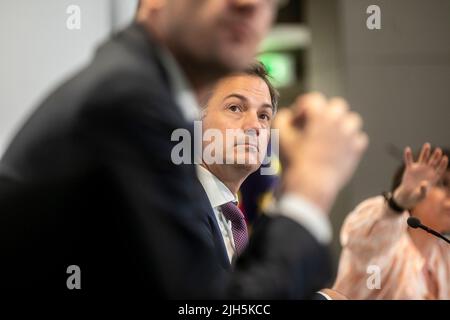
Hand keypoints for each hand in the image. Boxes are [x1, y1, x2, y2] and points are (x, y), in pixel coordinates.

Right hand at [273, 92, 367, 212]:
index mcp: (320, 114)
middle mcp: (338, 120)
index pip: (313, 99)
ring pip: (351, 120)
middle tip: (315, 127)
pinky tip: (337, 150)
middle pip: (336, 106)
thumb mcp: (279, 135)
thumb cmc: (293, 159)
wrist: (310, 185)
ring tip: (329, 137)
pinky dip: (349, 142)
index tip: (297, 120)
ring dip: (341, 125)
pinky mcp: (356, 150)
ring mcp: (350, 135)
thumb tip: (289, 115)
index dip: (302, 108)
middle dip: (325, 113)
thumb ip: (282, 117)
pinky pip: (358, 139)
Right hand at [393, 143, 447, 208]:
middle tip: (438, 150)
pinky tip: (407, 149)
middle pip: (433, 162)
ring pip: (423, 158)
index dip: (442, 164)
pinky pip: (409, 161)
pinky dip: (408, 155)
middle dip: (436, 156)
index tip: (445, 158)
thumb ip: (424, 190)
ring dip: (425, 152)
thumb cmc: (417, 196)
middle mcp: (427, 171)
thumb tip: (423, 183)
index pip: (440, 169)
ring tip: (427, 145)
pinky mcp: (410, 169)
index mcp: (433, 177)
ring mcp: (419, 168)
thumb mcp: (422, 195)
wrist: (408, 195)